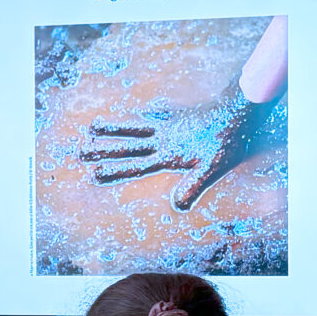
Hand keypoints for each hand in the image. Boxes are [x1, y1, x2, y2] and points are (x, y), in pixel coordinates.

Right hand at [82, 89, 267, 210]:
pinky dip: (145, 114)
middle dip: (103, 149)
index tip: (93, 173)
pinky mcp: (178, 115)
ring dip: (114, 127)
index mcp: (168, 154)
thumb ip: (193, 186)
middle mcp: (163, 139)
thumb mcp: (211, 169)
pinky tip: (138, 112)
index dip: (114, 169)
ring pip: (134, 127)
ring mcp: (168, 125)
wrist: (235, 111)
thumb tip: (177, 205)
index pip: (135, 165)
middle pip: (127, 145)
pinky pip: (156, 114)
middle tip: (80, 150)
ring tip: (93, 125)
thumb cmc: (225, 143)